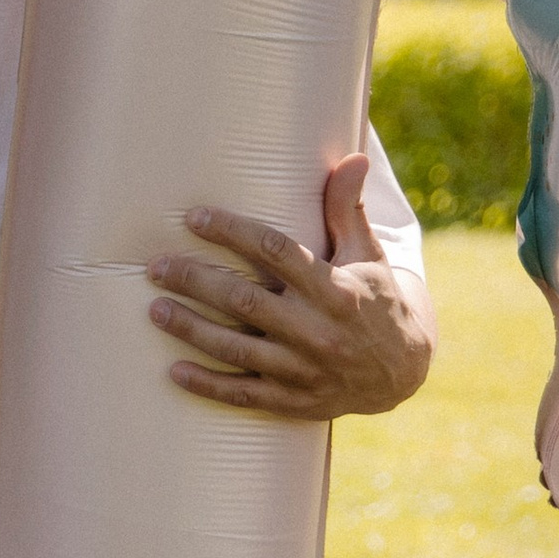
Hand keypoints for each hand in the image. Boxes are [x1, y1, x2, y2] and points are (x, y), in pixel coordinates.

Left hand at [147, 153, 433, 420]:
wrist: (402, 372)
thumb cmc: (375, 300)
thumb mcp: (367, 254)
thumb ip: (347, 208)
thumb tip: (352, 157)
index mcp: (335, 289)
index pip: (276, 251)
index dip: (232, 231)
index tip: (194, 217)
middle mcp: (318, 330)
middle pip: (245, 301)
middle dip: (196, 281)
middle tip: (157, 266)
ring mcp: (304, 369)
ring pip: (237, 348)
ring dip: (191, 329)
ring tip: (155, 309)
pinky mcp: (294, 400)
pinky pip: (244, 394)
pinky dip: (208, 385)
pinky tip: (174, 371)